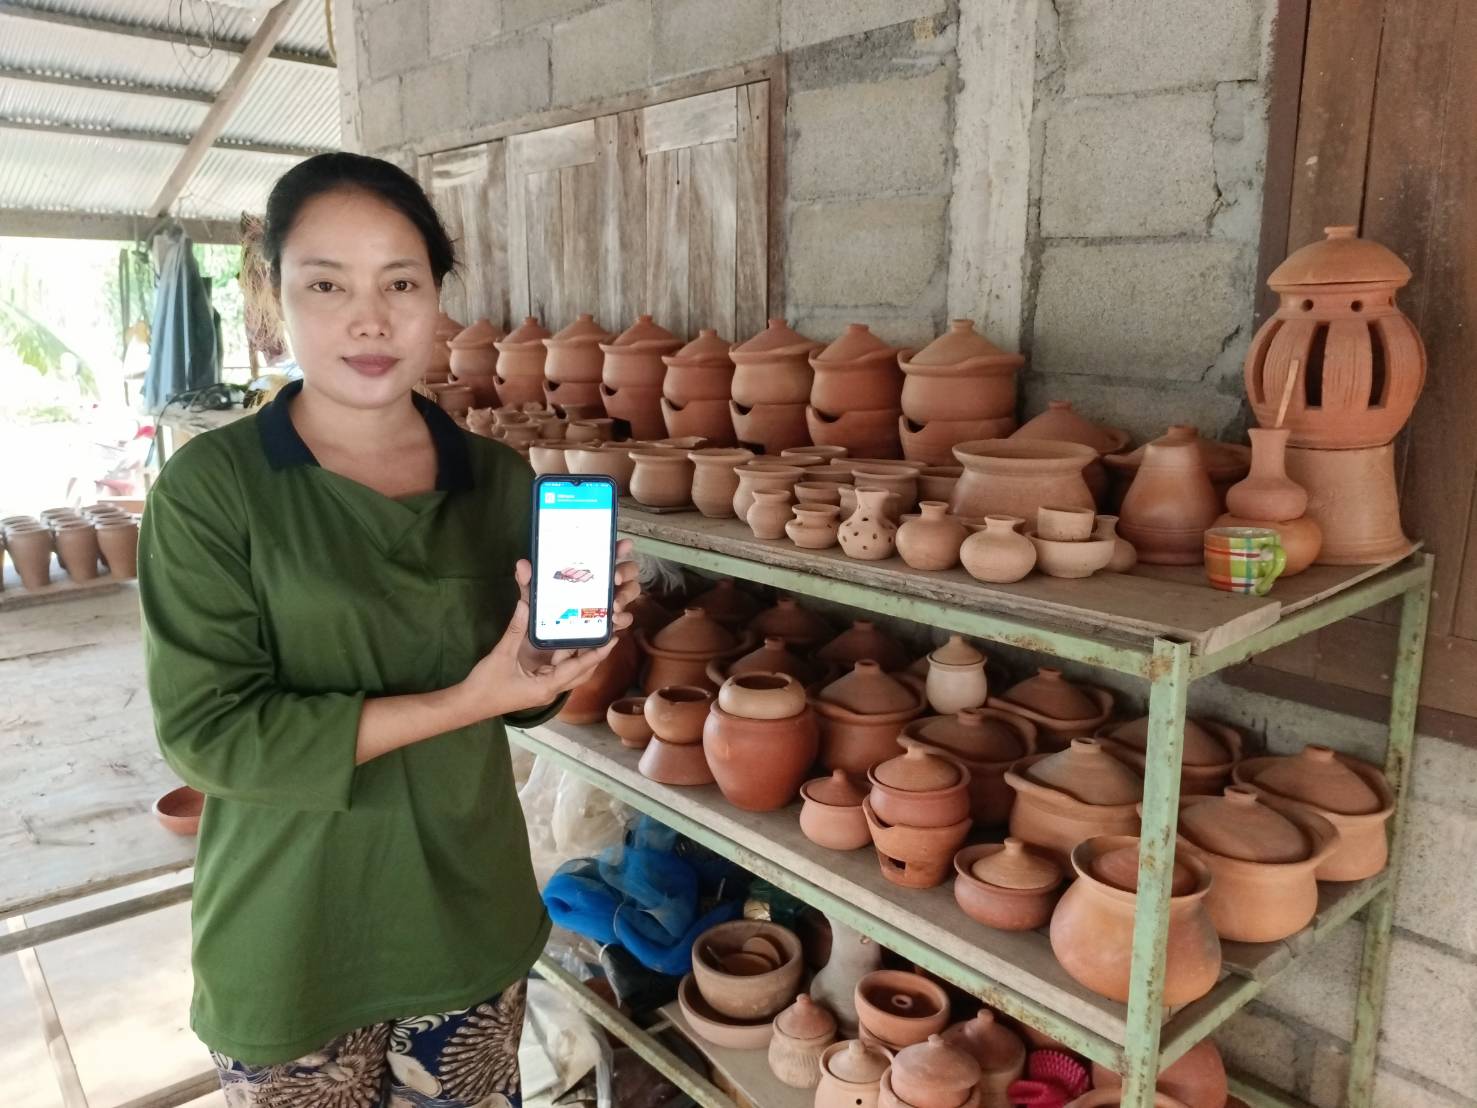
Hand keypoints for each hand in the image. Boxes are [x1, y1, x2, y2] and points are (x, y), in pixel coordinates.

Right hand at [458, 541, 642, 720]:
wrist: (468, 705)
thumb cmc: (486, 685)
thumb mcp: (501, 655)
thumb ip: (516, 629)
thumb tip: (526, 603)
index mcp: (547, 686)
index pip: (580, 668)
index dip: (597, 653)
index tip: (613, 638)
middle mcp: (551, 690)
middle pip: (581, 671)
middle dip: (595, 653)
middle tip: (607, 632)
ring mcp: (544, 688)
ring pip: (570, 670)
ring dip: (580, 654)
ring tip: (592, 632)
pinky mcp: (537, 685)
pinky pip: (557, 669)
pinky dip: (565, 656)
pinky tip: (568, 640)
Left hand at [514, 538, 640, 672]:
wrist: (537, 661)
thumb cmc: (537, 623)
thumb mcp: (532, 602)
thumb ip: (528, 585)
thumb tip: (522, 564)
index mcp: (585, 574)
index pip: (606, 555)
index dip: (617, 548)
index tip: (624, 545)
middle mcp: (601, 586)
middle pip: (626, 572)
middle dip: (625, 572)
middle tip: (615, 578)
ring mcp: (607, 605)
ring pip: (629, 594)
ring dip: (625, 596)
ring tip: (614, 606)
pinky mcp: (608, 626)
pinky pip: (623, 621)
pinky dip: (623, 620)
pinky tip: (614, 622)